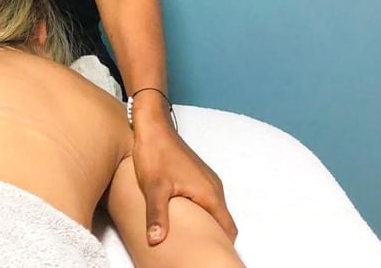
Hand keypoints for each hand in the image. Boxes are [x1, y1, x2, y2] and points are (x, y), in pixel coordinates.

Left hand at [131, 96, 236, 245]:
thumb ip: (157, 215)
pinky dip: (200, 213)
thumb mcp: (154, 187)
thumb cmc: (155, 154)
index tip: (209, 254)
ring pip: (214, 211)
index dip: (222, 245)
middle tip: (198, 251)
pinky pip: (206, 201)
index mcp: (210, 194)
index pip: (228, 229)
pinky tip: (183, 219)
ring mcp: (207, 180)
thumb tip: (156, 241)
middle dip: (214, 238)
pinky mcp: (197, 175)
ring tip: (191, 240)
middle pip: (223, 222)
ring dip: (206, 225)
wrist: (152, 126)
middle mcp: (214, 187)